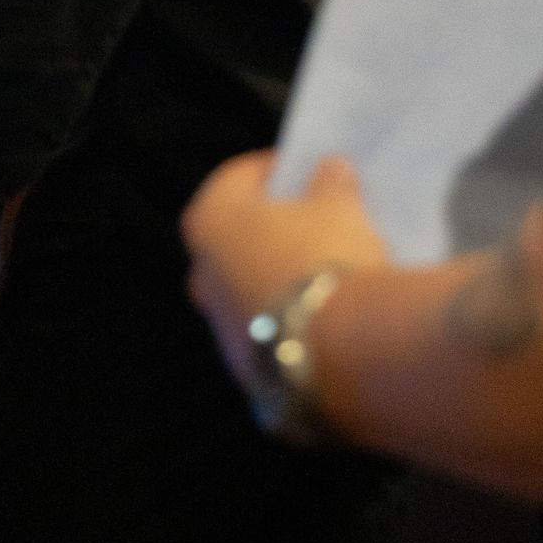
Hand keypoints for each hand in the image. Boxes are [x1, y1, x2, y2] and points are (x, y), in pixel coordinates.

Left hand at [181, 151, 389, 386]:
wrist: (340, 357)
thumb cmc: (325, 259)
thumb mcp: (338, 208)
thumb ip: (330, 184)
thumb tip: (330, 168)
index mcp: (208, 222)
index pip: (235, 179)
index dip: (272, 171)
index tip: (304, 170)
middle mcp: (202, 275)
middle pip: (236, 239)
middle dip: (271, 230)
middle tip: (314, 222)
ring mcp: (221, 331)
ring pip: (249, 291)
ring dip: (279, 280)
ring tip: (327, 274)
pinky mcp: (251, 373)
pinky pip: (271, 335)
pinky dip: (293, 323)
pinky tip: (330, 320)